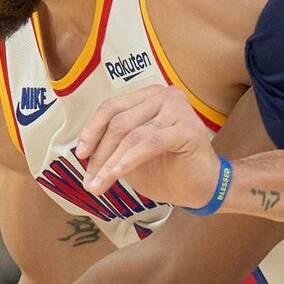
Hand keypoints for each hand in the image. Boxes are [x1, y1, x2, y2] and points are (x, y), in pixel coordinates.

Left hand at [75, 86, 221, 207]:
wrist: (203, 188)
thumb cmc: (169, 170)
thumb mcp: (131, 155)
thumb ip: (112, 146)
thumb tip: (83, 152)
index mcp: (149, 96)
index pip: (112, 107)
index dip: (92, 130)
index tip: (80, 154)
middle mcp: (165, 96)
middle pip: (119, 122)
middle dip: (100, 154)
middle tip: (89, 181)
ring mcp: (178, 109)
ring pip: (131, 134)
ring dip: (110, 163)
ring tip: (99, 185)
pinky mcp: (188, 128)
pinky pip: (149, 143)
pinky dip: (129, 160)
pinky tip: (117, 174)